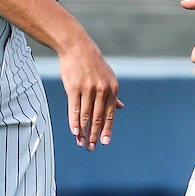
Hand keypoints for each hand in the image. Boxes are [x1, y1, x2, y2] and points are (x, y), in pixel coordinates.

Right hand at [58, 36, 122, 150]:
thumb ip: (113, 95)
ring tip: (80, 143)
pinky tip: (74, 132)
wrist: (76, 47)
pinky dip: (74, 122)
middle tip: (91, 148)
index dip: (107, 130)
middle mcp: (102, 90)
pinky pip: (74, 108)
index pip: (110, 114)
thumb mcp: (108, 77)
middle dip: (94, 135)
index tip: (104, 143)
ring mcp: (88, 89)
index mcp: (112, 89)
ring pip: (85, 115)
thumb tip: (120, 108)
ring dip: (83, 132)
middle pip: (97, 118)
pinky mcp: (74, 87)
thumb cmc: (92, 64)